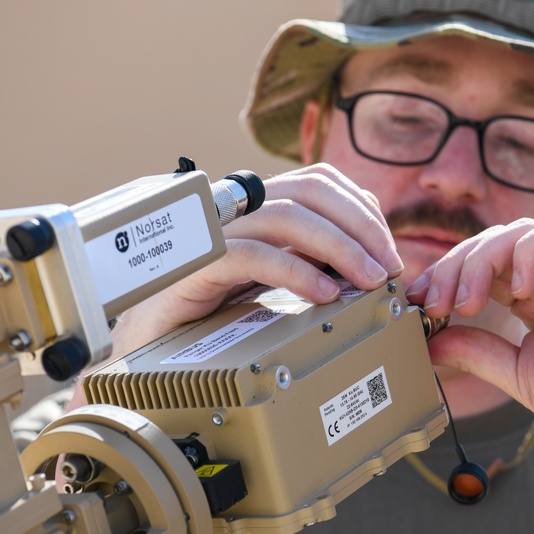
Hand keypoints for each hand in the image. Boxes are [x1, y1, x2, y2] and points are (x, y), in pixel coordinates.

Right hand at [108, 163, 403, 359]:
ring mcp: (215, 235)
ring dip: (340, 247)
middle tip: (388, 269)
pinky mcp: (196, 266)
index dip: (361, 211)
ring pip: (286, 215)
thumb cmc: (207, 321)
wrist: (144, 351)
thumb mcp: (270, 285)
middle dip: (360, 226)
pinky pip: (251, 255)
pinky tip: (322, 294)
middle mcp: (236, 212)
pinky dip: (295, 271)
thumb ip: (308, 263)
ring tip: (367, 281)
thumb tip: (367, 265)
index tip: (389, 253)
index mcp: (256, 211)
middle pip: (310, 189)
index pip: (319, 182)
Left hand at [405, 216, 533, 476]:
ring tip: (468, 298)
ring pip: (523, 231)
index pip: (479, 268)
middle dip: (455, 267)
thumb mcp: (519, 376)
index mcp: (531, 301)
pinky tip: (520, 287)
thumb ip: (477, 352)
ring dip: (485, 257)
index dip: (445, 278)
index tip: (416, 304)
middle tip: (434, 302)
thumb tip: (426, 341)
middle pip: (493, 245)